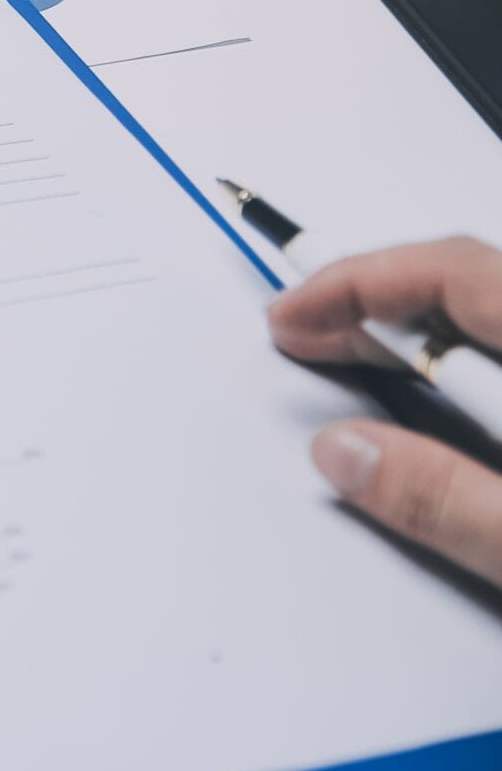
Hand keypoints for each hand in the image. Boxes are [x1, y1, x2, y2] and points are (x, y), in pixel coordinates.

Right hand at [267, 236, 501, 587]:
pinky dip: (464, 370)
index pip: (450, 271)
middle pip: (473, 286)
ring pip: (494, 325)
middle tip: (300, 336)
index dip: (357, 284)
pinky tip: (443, 408)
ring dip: (421, 338)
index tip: (289, 317)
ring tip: (353, 363)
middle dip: (375, 307)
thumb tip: (343, 454)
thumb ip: (443, 499)